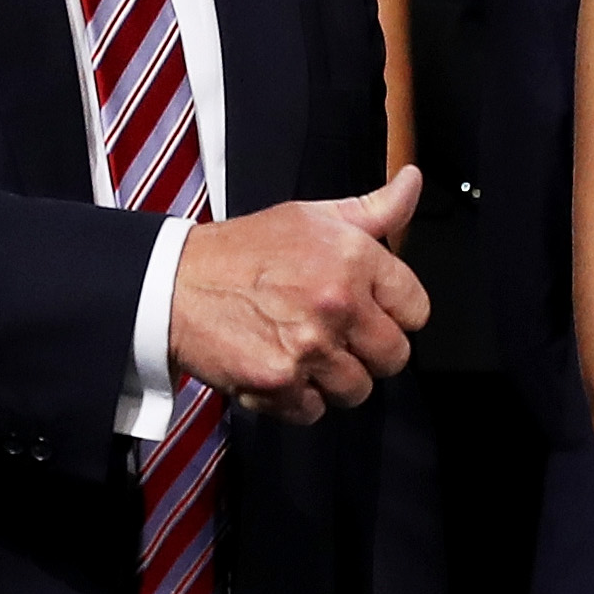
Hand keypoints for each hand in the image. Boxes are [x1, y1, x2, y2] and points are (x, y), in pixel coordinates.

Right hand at [168, 166, 429, 423]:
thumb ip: (374, 209)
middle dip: (370, 351)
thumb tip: (413, 181)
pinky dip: (299, 399)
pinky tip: (281, 367)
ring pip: (358, 390)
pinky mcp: (279, 382)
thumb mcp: (312, 216)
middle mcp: (338, 303)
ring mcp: (310, 347)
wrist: (176, 283)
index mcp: (354, 258)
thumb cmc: (246, 248)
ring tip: (306, 351)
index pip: (416, 309)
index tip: (371, 310)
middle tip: (338, 335)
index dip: (395, 312)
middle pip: (395, 357)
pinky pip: (315, 412)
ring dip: (335, 379)